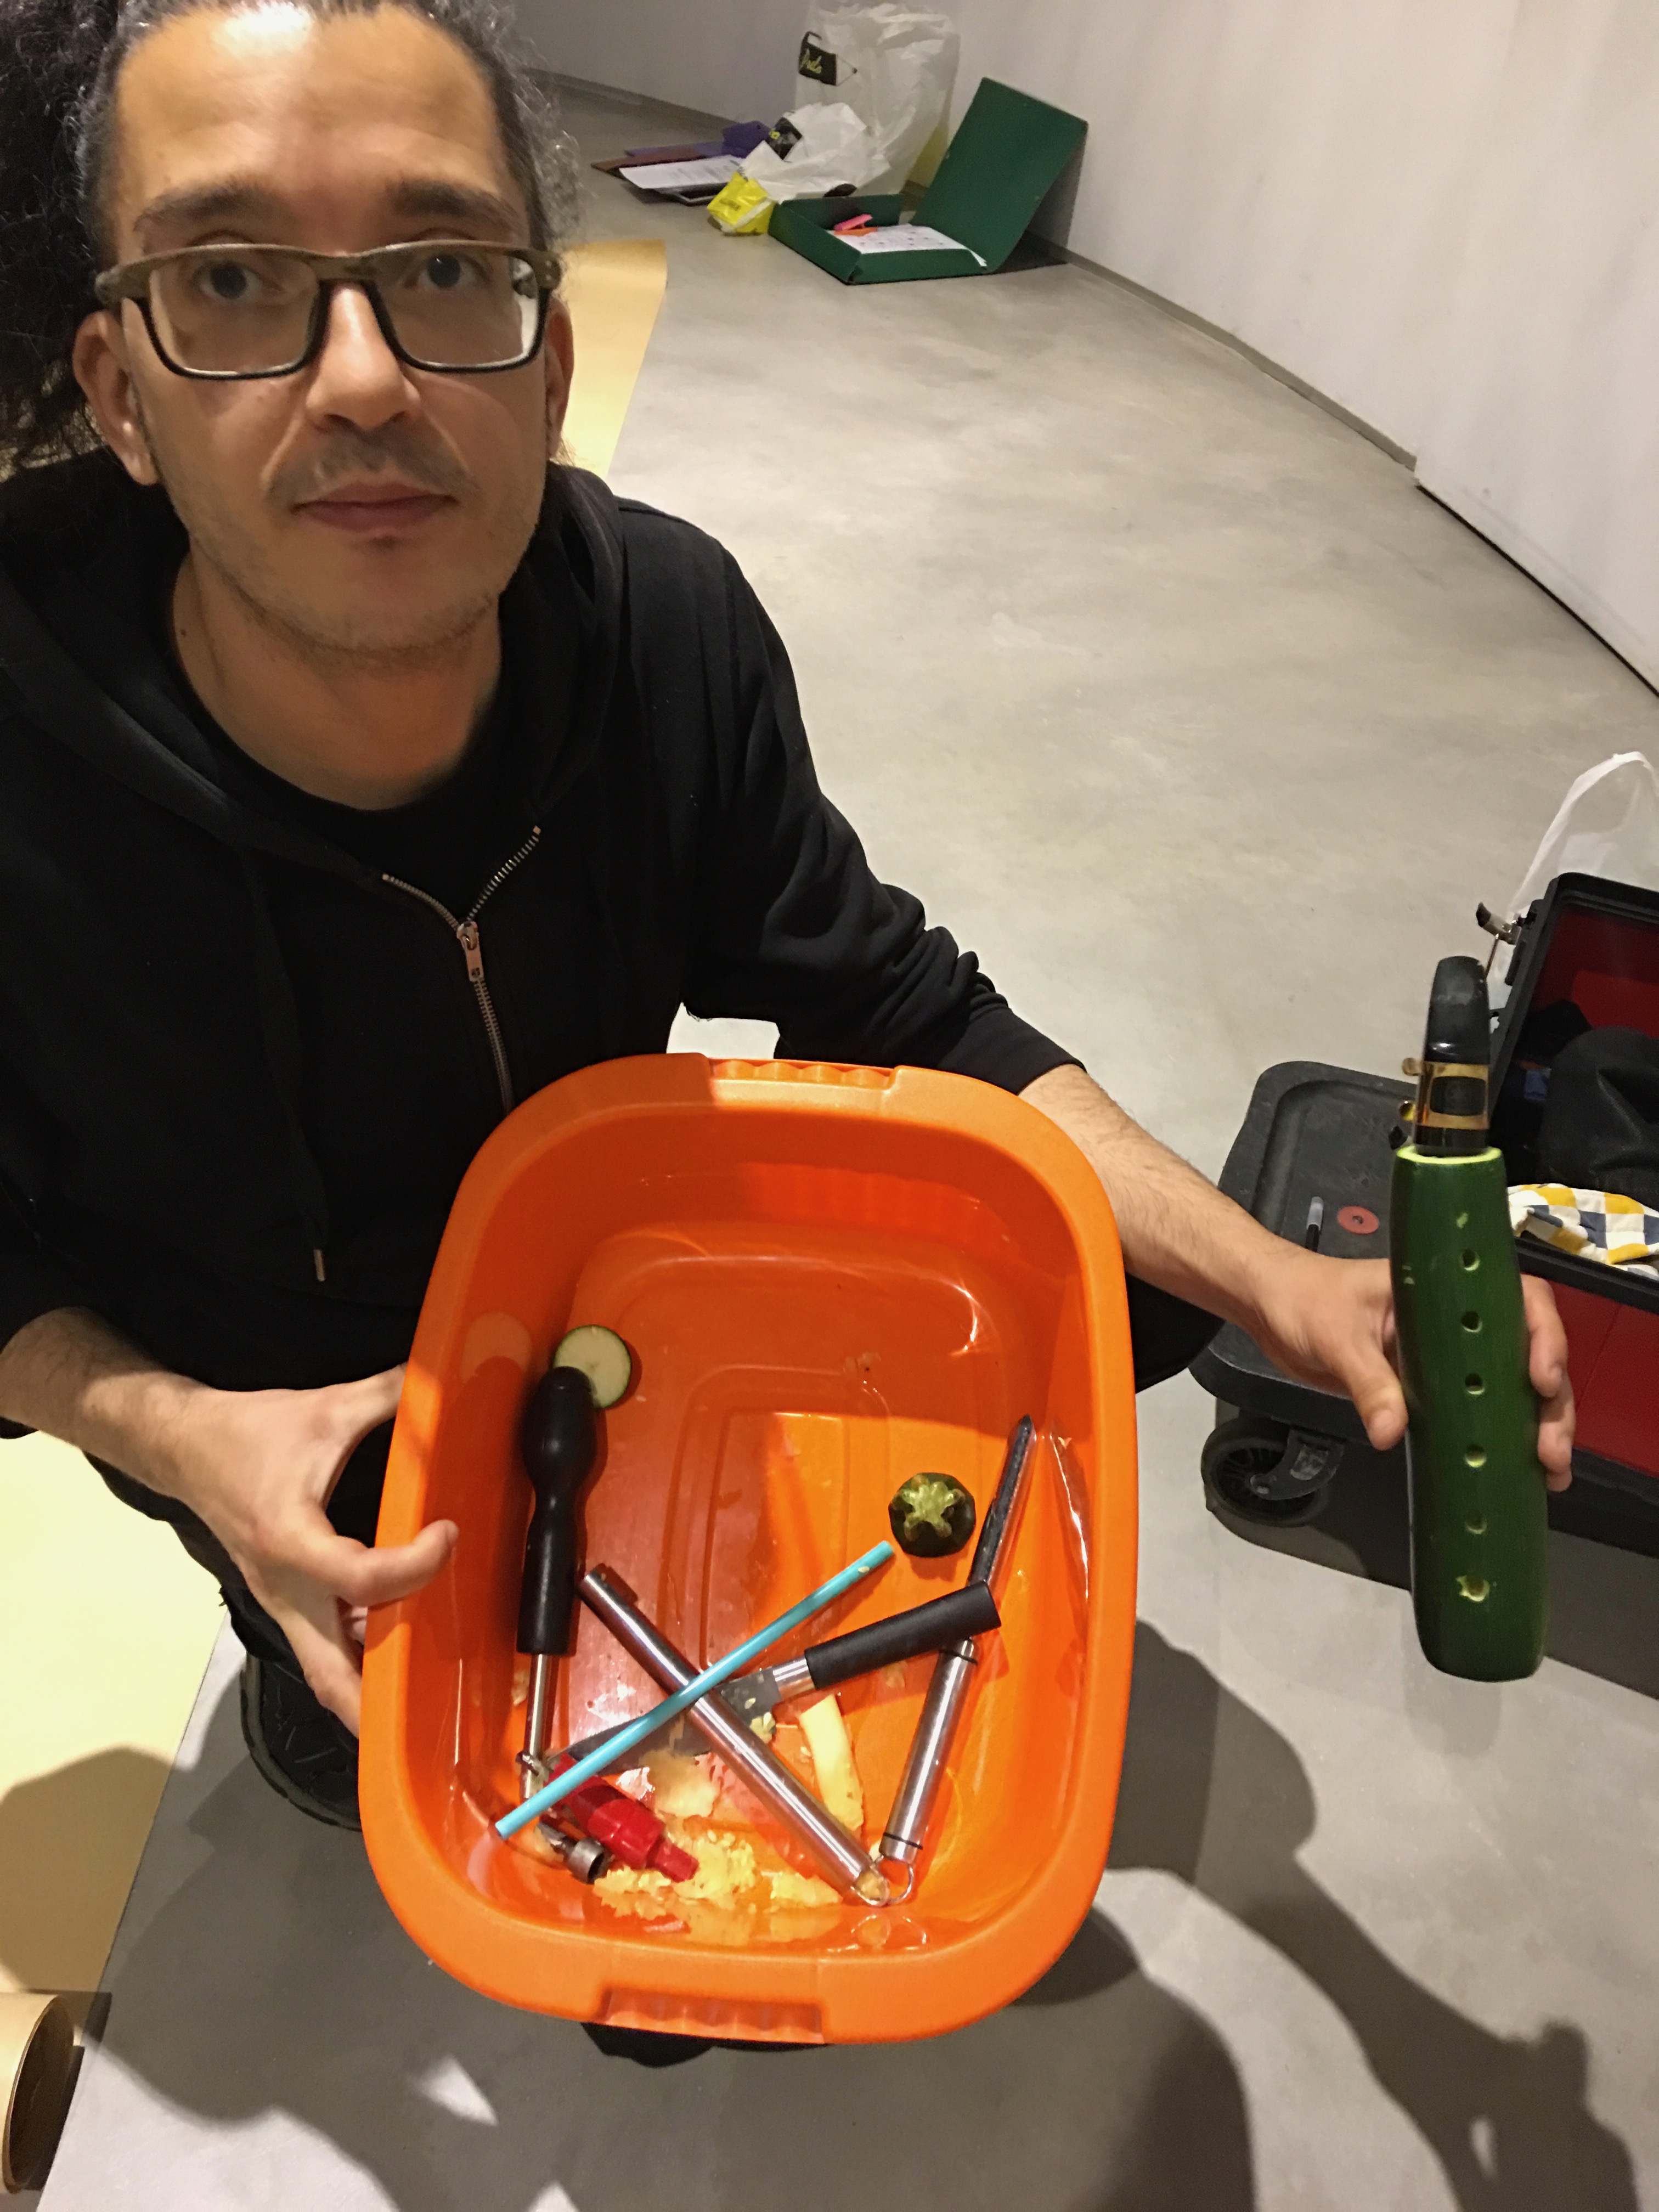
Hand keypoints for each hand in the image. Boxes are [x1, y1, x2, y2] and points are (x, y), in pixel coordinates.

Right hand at [158, 1366, 456, 1731]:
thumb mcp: (326, 1406)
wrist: (185, 1447)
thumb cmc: (250, 1433)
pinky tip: (404, 1646)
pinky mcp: (285, 1603)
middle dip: (381, 1703)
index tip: (447, 1533)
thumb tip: (443, 1376)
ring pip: (327, 1672)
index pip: (360, 1579)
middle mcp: (285, 1589)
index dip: (415, 1566)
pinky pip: (325, 1649)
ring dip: (376, 1684)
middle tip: (442, 1701)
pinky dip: (363, 1659)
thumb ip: (391, 1394)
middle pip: (331, 1675)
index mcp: (291, 1539)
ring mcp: (282, 1604)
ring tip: (436, 1683)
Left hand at [1247, 1250, 1574, 1488]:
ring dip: (1536, 1425)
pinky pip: (1477, 1407)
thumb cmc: (1303, 1299)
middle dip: (1550, 1401)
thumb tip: (1391, 1431)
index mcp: (1445, 1288)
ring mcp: (1448, 1353)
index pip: (1520, 1299)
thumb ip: (1366, 1381)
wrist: (1272, 1305)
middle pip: (1529, 1352)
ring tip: (1550, 1471)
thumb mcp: (1335, 1337)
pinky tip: (1519, 1472)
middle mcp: (1458, 1319)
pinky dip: (1500, 1437)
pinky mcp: (1431, 1385)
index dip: (1545, 1337)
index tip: (1541, 1379)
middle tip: (1551, 1450)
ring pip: (1512, 1384)